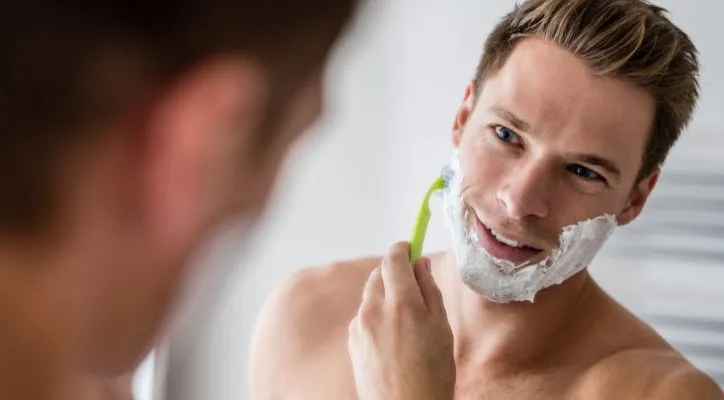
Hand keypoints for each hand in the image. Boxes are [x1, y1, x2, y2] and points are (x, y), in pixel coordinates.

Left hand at [348, 242, 455, 399]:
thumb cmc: (432, 374)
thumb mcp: (442, 328)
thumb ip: (429, 291)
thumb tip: (420, 264)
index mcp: (402, 303)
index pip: (394, 259)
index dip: (402, 249)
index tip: (410, 247)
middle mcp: (375, 309)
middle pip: (379, 273)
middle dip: (394, 273)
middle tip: (413, 287)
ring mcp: (359, 325)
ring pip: (371, 295)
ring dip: (385, 295)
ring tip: (406, 321)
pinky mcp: (352, 340)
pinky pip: (364, 316)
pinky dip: (376, 316)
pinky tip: (392, 338)